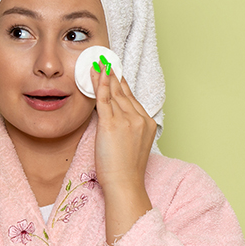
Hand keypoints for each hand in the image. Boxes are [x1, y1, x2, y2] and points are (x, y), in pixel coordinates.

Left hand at [89, 63, 156, 192]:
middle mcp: (140, 118)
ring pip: (114, 93)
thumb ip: (128, 131)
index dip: (123, 86)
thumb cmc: (125, 172)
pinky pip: (105, 98)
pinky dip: (100, 84)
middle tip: (106, 61)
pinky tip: (96, 73)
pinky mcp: (112, 124)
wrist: (125, 184)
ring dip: (105, 76)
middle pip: (124, 93)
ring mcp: (127, 120)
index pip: (133, 100)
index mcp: (148, 124)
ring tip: (98, 63)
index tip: (117, 75)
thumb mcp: (132, 147)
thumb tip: (114, 123)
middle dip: (114, 76)